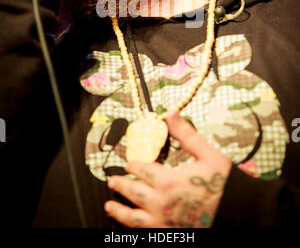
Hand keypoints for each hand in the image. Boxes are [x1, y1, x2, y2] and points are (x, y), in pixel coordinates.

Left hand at [104, 111, 231, 227]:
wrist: (238, 213)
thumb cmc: (224, 184)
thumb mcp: (207, 154)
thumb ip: (186, 134)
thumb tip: (170, 113)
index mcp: (168, 182)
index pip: (142, 171)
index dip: (133, 166)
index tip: (128, 164)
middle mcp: (161, 204)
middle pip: (133, 193)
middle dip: (121, 185)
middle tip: (113, 181)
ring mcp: (163, 223)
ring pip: (133, 218)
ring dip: (118, 211)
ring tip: (109, 206)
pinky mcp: (169, 235)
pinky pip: (144, 234)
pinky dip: (132, 229)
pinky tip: (128, 227)